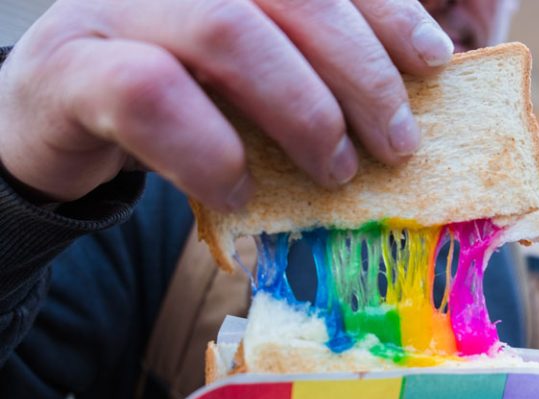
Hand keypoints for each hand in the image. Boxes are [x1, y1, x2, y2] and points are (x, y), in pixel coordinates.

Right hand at [0, 0, 453, 209]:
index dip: (388, 11)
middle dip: (360, 73)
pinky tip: (240, 192)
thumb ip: (306, 72)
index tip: (433, 62)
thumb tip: (397, 109)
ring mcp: (118, 6)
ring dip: (300, 110)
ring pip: (229, 30)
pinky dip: (211, 151)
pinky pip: (152, 94)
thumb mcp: (251, 76)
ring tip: (335, 172)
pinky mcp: (71, 67)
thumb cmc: (176, 96)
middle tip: (396, 144)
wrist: (57, 115)